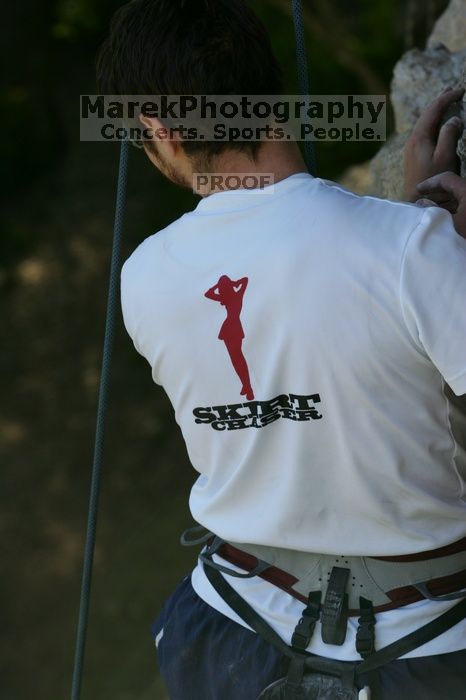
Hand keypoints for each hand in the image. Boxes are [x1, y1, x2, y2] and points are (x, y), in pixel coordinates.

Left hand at [404, 87, 463, 201]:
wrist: (416, 201)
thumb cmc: (433, 181)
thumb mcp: (446, 157)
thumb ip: (449, 135)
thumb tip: (453, 119)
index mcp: (419, 137)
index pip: (433, 110)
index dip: (447, 98)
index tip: (461, 90)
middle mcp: (412, 140)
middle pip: (426, 114)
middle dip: (440, 100)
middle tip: (453, 89)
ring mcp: (411, 148)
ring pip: (425, 123)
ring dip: (436, 111)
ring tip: (447, 102)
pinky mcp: (413, 156)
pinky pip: (424, 131)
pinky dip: (433, 122)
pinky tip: (438, 124)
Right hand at [416, 171, 465, 237]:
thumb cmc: (465, 238)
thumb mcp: (447, 224)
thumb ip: (432, 210)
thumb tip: (421, 202)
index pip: (447, 179)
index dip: (430, 183)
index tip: (417, 190)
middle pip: (453, 188)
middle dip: (436, 193)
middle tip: (421, 200)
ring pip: (458, 198)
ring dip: (443, 202)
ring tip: (428, 210)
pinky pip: (463, 206)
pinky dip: (452, 209)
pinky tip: (441, 218)